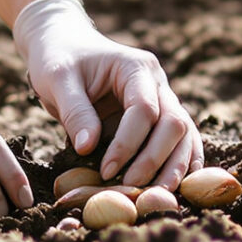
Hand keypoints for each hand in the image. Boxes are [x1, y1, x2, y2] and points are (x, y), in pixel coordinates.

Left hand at [13, 0, 200, 189]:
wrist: (64, 45)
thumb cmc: (58, 58)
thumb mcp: (58, 79)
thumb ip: (76, 111)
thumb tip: (89, 148)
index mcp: (135, 67)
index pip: (144, 109)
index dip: (128, 143)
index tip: (106, 171)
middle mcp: (157, 81)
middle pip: (173, 122)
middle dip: (155, 159)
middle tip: (133, 187)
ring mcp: (162, 98)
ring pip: (184, 133)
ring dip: (175, 166)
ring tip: (159, 195)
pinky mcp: (158, 115)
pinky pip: (181, 139)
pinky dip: (182, 161)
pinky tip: (179, 185)